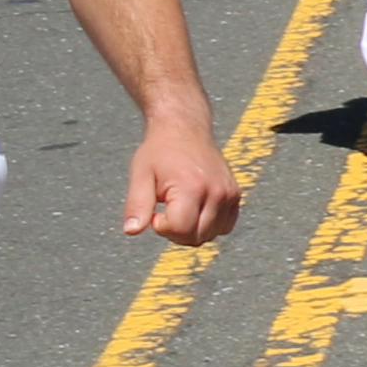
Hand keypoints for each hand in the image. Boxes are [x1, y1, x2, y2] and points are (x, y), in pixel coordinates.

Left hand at [122, 116, 237, 245]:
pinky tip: (194, 210)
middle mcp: (217, 193)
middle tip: (164, 210)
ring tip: (179, 208)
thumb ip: (136, 205)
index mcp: (192, 188)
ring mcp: (229, 194)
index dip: (160, 226)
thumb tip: (132, 231)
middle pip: (196, 238)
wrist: (185, 128)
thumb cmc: (160, 151)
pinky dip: (208, 226)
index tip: (154, 210)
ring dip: (191, 231)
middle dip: (175, 232)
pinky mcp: (235, 195)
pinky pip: (224, 226)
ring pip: (211, 235)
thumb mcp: (140, 175)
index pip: (180, 230)